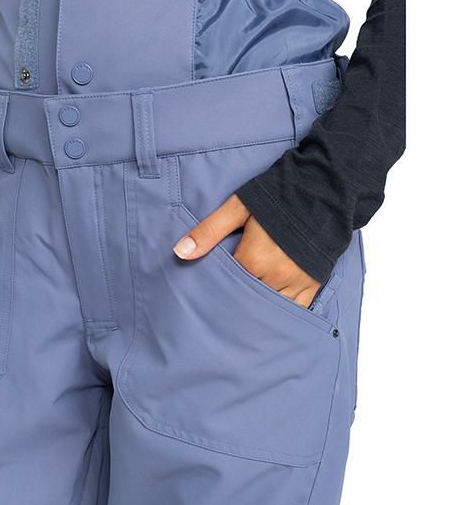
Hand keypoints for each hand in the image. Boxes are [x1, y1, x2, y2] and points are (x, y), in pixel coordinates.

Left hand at [173, 195, 320, 307]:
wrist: (324, 189)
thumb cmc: (279, 195)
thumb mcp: (238, 207)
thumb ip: (209, 231)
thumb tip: (180, 252)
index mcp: (254, 259)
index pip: (226, 284)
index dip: (216, 287)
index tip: (207, 290)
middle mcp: (275, 276)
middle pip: (246, 300)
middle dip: (234, 301)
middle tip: (221, 305)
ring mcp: (296, 283)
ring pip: (269, 309)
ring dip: (256, 309)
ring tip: (242, 311)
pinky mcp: (313, 284)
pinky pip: (295, 309)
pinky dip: (280, 312)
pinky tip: (268, 315)